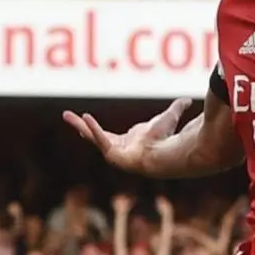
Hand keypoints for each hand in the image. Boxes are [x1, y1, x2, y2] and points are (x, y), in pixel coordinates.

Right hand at [64, 99, 193, 175]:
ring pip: (92, 137)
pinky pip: (100, 139)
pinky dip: (93, 129)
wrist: (165, 155)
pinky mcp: (114, 154)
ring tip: (66, 115)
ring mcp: (115, 152)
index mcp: (128, 142)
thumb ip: (177, 108)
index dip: (97, 129)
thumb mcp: (169, 117)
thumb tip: (188, 100)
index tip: (86, 118)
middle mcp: (119, 147)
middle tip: (67, 116)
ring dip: (80, 127)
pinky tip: (84, 117)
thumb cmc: (167, 140)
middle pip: (96, 136)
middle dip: (81, 126)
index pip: (108, 135)